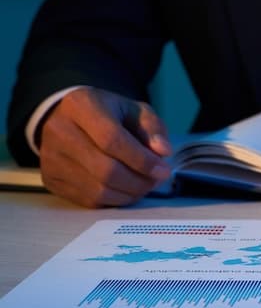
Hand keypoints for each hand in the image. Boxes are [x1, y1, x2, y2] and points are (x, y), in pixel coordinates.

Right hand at [38, 87, 172, 206]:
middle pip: (105, 169)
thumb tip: (163, 152)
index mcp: (81, 106)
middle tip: (157, 180)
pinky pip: (89, 201)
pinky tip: (127, 190)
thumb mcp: (134, 110)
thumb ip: (152, 128)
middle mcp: (59, 131)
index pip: (112, 140)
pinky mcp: (50, 180)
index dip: (141, 159)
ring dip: (130, 193)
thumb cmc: (107, 113)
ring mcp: (51, 159)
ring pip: (98, 190)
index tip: (163, 170)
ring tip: (145, 185)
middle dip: (139, 181)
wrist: (68, 118)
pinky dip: (115, 200)